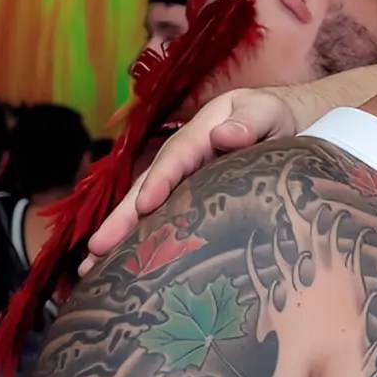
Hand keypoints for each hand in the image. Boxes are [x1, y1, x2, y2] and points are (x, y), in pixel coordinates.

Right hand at [82, 85, 303, 269]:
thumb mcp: (268, 112)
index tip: (145, 205)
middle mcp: (183, 156)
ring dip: (121, 234)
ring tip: (92, 265)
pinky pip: (161, 216)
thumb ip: (250, 120)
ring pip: (147, 205)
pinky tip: (121, 265)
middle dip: (123, 217)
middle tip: (98, 247)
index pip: (177, 157)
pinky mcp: (188, 196)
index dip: (160, 180)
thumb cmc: (276, 117)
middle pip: (149, 185)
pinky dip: (140, 238)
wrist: (283, 123)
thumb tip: (224, 134)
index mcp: (201, 132)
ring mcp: (182, 177)